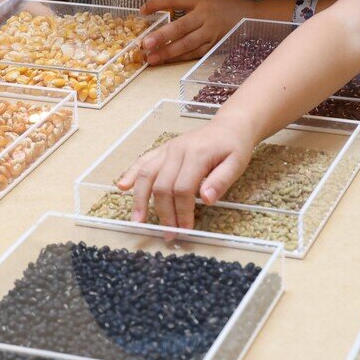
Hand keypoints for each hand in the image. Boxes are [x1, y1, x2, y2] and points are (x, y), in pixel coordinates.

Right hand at [116, 122, 254, 230]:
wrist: (229, 125)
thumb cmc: (234, 146)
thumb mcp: (237, 163)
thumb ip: (222, 181)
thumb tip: (207, 200)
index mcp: (196, 154)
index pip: (182, 188)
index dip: (181, 212)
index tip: (184, 229)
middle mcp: (177, 151)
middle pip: (162, 186)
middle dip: (163, 212)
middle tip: (168, 233)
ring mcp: (167, 149)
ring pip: (147, 174)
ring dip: (139, 199)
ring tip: (137, 220)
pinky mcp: (163, 150)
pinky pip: (143, 161)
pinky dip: (131, 174)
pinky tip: (122, 187)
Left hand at [139, 0, 251, 65]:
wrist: (253, 17)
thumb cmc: (225, 7)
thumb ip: (187, 6)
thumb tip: (161, 16)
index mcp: (201, 1)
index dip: (158, 3)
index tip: (142, 9)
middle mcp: (206, 16)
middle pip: (180, 26)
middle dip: (161, 36)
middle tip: (145, 44)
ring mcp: (211, 33)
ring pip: (187, 44)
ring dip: (168, 52)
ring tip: (152, 58)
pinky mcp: (216, 45)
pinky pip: (195, 53)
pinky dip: (181, 58)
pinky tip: (168, 61)